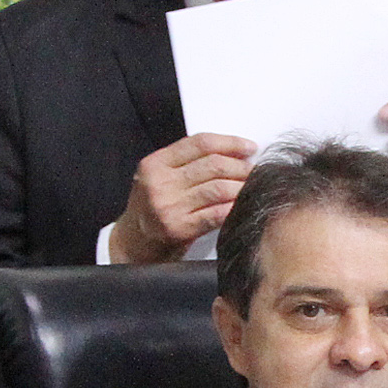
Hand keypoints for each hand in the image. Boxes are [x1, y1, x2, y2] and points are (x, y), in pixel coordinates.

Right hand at [109, 133, 257, 261]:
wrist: (132, 244)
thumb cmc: (151, 210)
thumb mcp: (159, 178)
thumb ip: (185, 163)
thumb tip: (231, 153)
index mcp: (156, 163)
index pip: (200, 143)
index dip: (229, 142)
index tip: (248, 147)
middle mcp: (160, 182)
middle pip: (213, 164)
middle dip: (240, 166)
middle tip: (254, 170)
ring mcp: (168, 206)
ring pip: (218, 188)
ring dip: (242, 186)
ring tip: (252, 187)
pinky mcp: (178, 228)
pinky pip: (216, 214)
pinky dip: (234, 208)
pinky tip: (242, 205)